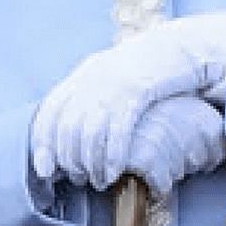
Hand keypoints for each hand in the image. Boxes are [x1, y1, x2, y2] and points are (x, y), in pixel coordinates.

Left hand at [31, 12, 225, 188]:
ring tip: (98, 181)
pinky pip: (116, 132)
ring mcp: (114, 85)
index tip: (45, 170)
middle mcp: (93, 79)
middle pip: (68, 128)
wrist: (182, 45)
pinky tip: (113, 173)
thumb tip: (69, 137)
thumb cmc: (149, 69)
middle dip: (70, 160)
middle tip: (79, 179)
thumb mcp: (114, 76)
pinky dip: (111, 157)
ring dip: (90, 165)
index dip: (44, 145)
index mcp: (84, 74)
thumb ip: (92, 97)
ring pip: (89, 134)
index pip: (50, 114)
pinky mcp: (137, 92)